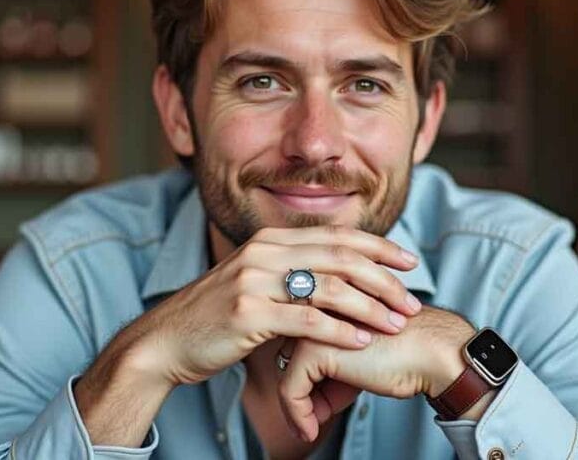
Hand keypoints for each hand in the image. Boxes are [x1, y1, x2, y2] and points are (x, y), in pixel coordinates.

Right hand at [88, 226, 422, 388]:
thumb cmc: (215, 316)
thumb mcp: (254, 281)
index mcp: (269, 240)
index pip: (337, 237)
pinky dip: (339, 331)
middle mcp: (263, 253)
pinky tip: (361, 341)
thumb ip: (290, 272)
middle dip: (383, 278)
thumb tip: (338, 275)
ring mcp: (253, 281)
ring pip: (329, 288)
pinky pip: (306, 321)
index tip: (410, 262)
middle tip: (411, 299)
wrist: (166, 340)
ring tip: (396, 322)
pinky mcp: (247, 313)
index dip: (379, 248)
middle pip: (340, 258)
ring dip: (370, 306)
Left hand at [277, 305, 476, 441]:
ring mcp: (312, 326)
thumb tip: (312, 403)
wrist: (433, 351)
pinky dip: (298, 416)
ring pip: (286, 372)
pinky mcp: (313, 350)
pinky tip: (310, 430)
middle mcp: (315, 307)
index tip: (323, 402)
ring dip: (299, 406)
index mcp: (329, 297)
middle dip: (310, 390)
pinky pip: (291, 391)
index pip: (301, 338)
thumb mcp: (364, 356)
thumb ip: (336, 370)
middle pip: (291, 354)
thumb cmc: (407, 351)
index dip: (313, 376)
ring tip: (311, 426)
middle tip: (324, 413)